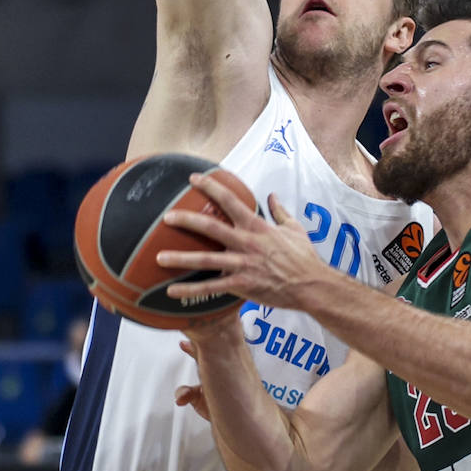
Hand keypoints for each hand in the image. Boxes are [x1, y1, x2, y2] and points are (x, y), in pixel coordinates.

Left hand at [156, 173, 326, 310]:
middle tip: (166, 217)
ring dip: (180, 258)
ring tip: (159, 256)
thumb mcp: (294, 228)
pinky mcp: (242, 285)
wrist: (311, 285)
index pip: (230, 200)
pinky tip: (172, 292)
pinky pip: (211, 287)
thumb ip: (280, 212)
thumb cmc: (304, 257)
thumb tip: (272, 197)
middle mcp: (246, 242)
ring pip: (205, 259)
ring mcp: (242, 264)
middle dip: (186, 220)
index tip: (194, 179)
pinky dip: (191, 290)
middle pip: (211, 227)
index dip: (211, 187)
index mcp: (257, 226)